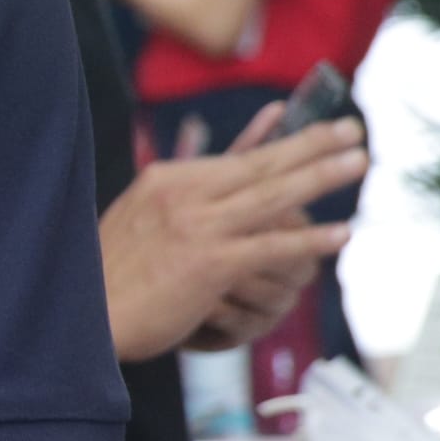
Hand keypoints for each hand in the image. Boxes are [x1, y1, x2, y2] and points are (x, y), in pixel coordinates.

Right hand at [101, 117, 362, 359]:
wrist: (79, 317)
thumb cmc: (104, 278)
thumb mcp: (138, 222)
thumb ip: (177, 200)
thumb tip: (201, 184)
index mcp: (163, 181)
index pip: (235, 157)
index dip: (279, 139)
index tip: (312, 123)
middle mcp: (182, 194)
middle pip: (261, 164)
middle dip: (312, 144)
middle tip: (353, 130)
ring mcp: (196, 227)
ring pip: (273, 195)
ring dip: (322, 176)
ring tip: (359, 162)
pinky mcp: (209, 263)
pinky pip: (271, 245)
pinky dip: (309, 239)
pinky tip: (341, 233)